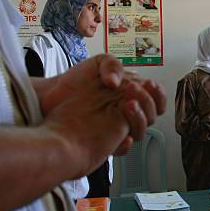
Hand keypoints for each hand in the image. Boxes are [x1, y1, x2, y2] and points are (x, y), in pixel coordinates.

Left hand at [39, 54, 165, 139]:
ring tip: (127, 105)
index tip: (151, 85)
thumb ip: (112, 66)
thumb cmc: (75, 80)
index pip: (155, 98)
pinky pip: (123, 147)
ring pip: (140, 131)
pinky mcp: (106, 141)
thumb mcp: (98, 63)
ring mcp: (117, 126)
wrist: (51, 96)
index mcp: (130, 92)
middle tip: (132, 90)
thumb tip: (117, 83)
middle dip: (148, 102)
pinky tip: (123, 136)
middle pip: (152, 114)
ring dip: (139, 118)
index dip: (158, 94)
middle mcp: (127, 110)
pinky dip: (126, 143)